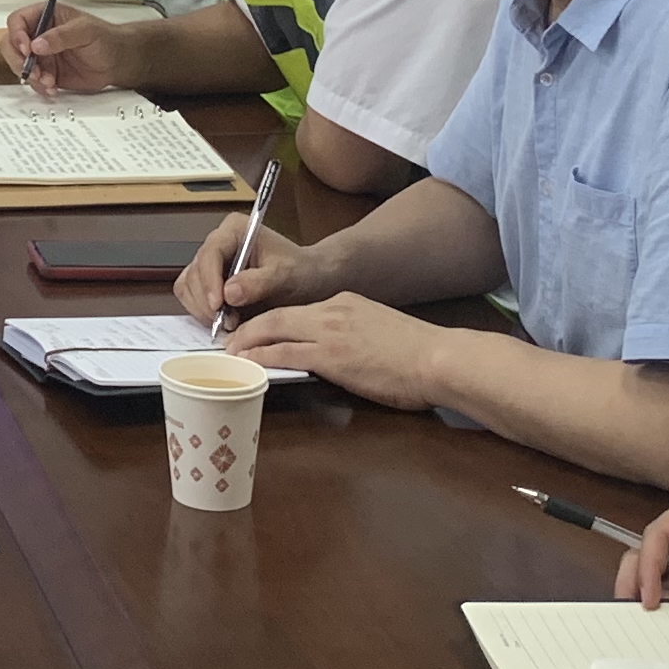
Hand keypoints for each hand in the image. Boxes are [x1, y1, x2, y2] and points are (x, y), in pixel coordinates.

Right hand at [5, 8, 135, 96]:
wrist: (117, 63)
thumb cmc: (106, 39)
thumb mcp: (86, 31)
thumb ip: (62, 36)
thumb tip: (37, 44)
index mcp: (46, 16)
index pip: (18, 21)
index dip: (17, 34)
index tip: (26, 49)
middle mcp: (39, 34)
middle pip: (11, 44)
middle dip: (18, 60)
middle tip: (32, 71)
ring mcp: (41, 55)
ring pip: (19, 65)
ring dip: (31, 76)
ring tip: (49, 81)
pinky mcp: (46, 72)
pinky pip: (33, 80)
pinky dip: (39, 86)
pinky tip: (53, 87)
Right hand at [170, 221, 322, 327]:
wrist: (309, 280)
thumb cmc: (301, 271)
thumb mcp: (285, 276)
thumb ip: (259, 282)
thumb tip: (228, 292)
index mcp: (235, 229)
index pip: (210, 252)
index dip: (209, 280)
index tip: (218, 304)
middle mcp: (218, 242)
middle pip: (195, 271)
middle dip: (207, 300)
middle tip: (227, 321)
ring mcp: (211, 262)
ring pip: (188, 286)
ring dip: (203, 309)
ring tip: (230, 322)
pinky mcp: (208, 280)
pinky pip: (191, 297)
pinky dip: (202, 312)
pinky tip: (224, 320)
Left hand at [225, 290, 453, 407]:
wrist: (438, 359)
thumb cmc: (419, 355)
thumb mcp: (381, 332)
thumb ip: (356, 336)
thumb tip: (342, 353)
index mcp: (346, 303)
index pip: (299, 310)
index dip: (272, 321)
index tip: (257, 331)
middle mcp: (333, 311)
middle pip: (278, 314)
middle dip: (250, 328)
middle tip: (230, 341)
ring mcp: (330, 332)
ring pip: (275, 330)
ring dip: (248, 342)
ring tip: (230, 353)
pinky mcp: (331, 356)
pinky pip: (286, 353)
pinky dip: (262, 357)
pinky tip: (249, 365)